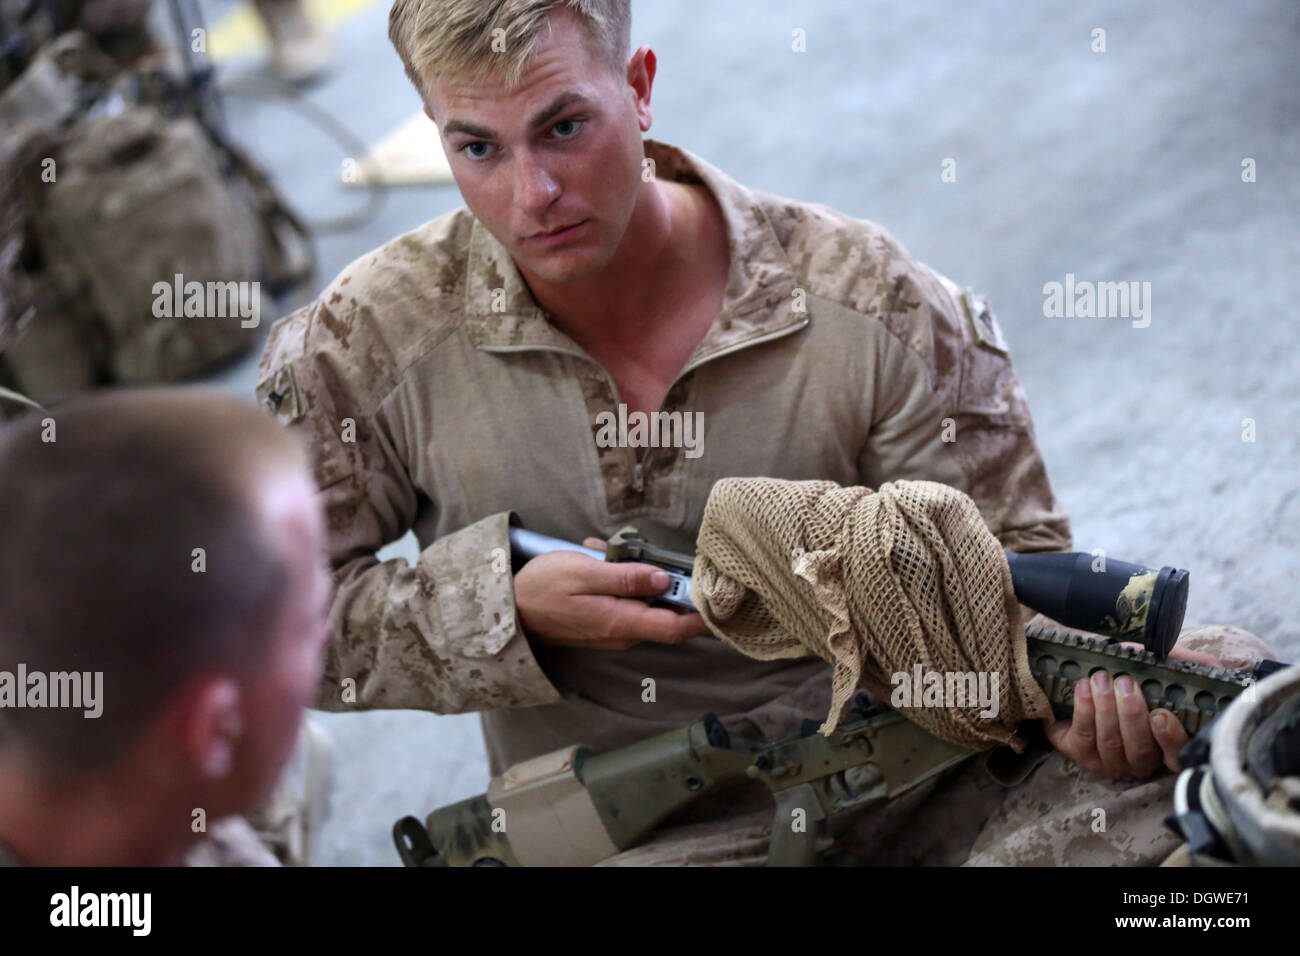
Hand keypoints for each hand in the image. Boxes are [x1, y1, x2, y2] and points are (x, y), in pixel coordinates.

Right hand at [514, 546, 711, 650]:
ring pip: (647, 603)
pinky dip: (623, 578)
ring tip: (613, 550)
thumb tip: (664, 579)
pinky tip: (601, 558)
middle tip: (666, 553)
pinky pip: (628, 600)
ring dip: (641, 574)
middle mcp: (624, 632)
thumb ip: (625, 576)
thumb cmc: (541, 589)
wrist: (509, 612)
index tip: (726, 599)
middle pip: (667, 614)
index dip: (705, 616)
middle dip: (673, 583)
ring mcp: (614, 629)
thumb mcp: (582, 573)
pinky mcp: (606, 621)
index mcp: (622, 621)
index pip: (677, 627)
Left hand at [1043, 643, 1220, 779]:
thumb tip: (1214, 667)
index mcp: (1167, 747)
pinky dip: (1083, 711)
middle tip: (1125, 682)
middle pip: (1139, 748)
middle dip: (1130, 714)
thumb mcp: (1165, 669)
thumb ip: (1190, 668)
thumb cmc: (1136, 677)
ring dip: (1104, 708)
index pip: (1177, 756)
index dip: (1169, 739)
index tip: (1160, 715)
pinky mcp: (1082, 755)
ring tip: (1101, 679)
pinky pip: (1083, 739)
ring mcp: (1111, 763)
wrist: (1094, 678)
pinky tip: (1083, 688)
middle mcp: (1141, 762)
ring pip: (1110, 743)